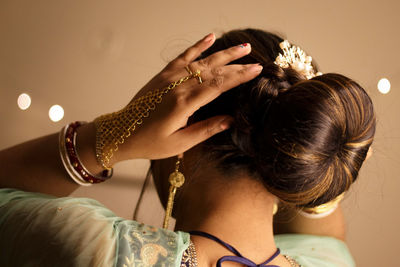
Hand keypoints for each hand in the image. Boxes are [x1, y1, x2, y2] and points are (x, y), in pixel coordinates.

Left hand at [106, 33, 262, 162]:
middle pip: (213, 71)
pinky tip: (210, 37)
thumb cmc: (150, 142)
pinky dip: (197, 46)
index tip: (256, 70)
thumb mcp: (179, 143)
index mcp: (184, 104)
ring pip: (202, 61)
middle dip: (237, 65)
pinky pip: (183, 56)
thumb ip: (206, 130)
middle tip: (256, 60)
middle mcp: (178, 86)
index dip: (239, 77)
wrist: (121, 132)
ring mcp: (169, 78)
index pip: (218, 86)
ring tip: (243, 47)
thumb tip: (230, 120)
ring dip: (223, 53)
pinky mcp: (163, 75)